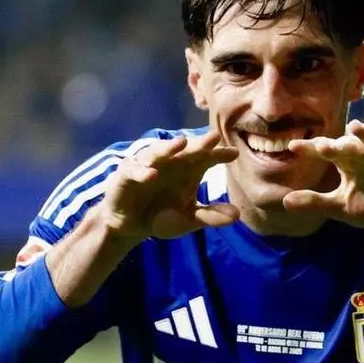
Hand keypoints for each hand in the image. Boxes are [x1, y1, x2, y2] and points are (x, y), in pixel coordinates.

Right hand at [102, 131, 238, 242]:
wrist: (130, 226)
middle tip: (214, 137)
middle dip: (199, 143)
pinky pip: (134, 171)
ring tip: (182, 143)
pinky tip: (151, 175)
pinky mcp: (126, 175)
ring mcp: (147, 166)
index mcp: (188, 169)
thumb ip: (210, 216)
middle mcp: (170, 163)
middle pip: (186, 150)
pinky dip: (142, 171)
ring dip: (169, 147)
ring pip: (158, 152)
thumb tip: (237, 215)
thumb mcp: (188, 220)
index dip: (219, 154)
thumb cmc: (161, 216)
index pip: (207, 157)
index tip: (234, 153)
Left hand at [283, 120, 363, 235]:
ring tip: (356, 128)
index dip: (310, 149)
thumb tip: (284, 202)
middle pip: (348, 145)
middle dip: (337, 145)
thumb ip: (315, 202)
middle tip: (322, 147)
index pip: (325, 151)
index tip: (292, 147)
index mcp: (346, 162)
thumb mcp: (340, 207)